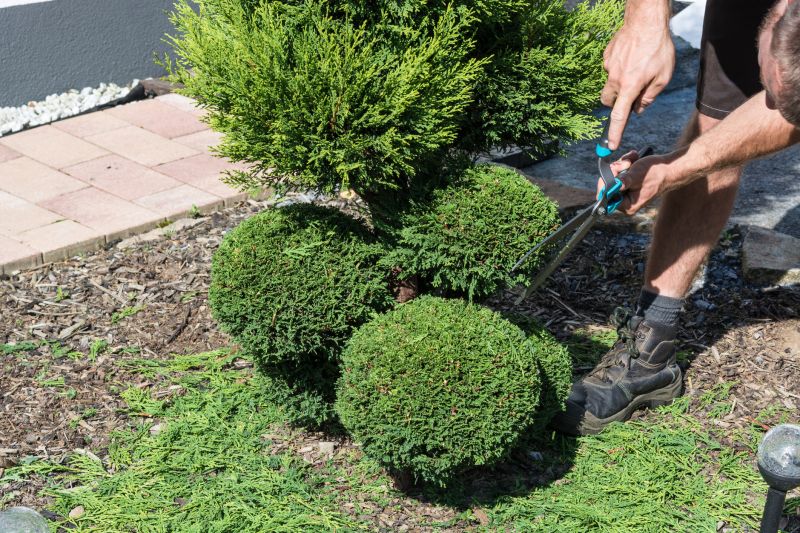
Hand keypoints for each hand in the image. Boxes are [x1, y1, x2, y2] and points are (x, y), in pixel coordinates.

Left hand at [595, 150, 667, 214]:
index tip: (610, 170)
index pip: (605, 198)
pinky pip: (618, 173)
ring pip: (612, 177)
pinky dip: (624, 165)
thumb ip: (623, 182)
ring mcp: (625, 193)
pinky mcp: (627, 184)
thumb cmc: (657, 174)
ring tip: (632, 160)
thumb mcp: (637, 176)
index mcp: (627, 206)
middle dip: (615, 171)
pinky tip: (633, 160)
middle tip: (626, 164)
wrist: (669, 168)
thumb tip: (611, 187)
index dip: (604, 183)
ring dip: (620, 165)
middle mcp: (625, 202)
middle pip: (607, 185)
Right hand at [601, 5, 674, 148]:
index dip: (614, 133)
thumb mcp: (664, 76)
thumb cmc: (658, 48)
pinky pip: (611, 68)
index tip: (609, 145)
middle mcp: (616, 79)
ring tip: (636, 67)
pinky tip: (632, 56)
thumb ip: (650, 96)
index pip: (619, 116)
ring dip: (620, 83)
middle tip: (630, 94)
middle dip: (616, 103)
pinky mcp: (606, 56)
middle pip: (608, 101)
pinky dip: (620, 67)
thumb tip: (639, 108)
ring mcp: (609, 67)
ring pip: (611, 83)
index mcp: (630, 87)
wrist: (646, 22)